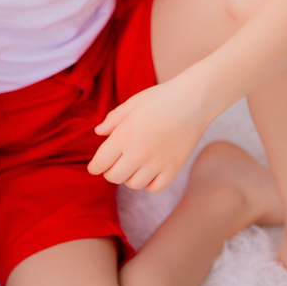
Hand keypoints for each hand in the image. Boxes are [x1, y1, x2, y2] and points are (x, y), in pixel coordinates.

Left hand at [87, 76, 212, 191]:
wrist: (193, 101)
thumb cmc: (161, 98)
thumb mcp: (132, 103)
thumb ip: (113, 119)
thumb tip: (98, 132)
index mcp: (123, 136)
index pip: (100, 162)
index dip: (94, 167)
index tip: (93, 167)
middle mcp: (137, 154)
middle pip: (114, 177)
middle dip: (109, 172)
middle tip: (113, 165)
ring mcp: (156, 164)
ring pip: (133, 184)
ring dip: (128, 177)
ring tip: (132, 166)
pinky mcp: (173, 169)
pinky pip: (155, 187)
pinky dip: (148, 184)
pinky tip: (148, 172)